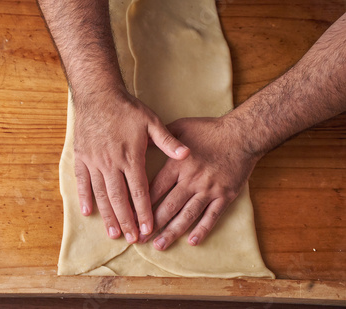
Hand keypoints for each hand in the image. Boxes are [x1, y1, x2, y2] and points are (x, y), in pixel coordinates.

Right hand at [74, 88, 189, 242]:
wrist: (98, 94)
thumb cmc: (126, 108)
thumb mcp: (150, 121)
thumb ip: (168, 141)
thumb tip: (187, 154)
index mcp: (130, 157)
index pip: (139, 191)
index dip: (144, 212)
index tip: (148, 229)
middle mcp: (111, 163)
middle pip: (120, 198)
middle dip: (127, 220)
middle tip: (131, 239)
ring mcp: (94, 161)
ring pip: (101, 194)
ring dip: (108, 215)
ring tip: (112, 233)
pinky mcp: (82, 157)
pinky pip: (82, 181)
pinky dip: (84, 197)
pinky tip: (87, 212)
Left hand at [140, 116, 259, 249]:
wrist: (242, 134)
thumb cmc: (209, 129)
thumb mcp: (180, 127)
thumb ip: (161, 137)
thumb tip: (140, 140)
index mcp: (178, 164)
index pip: (155, 188)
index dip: (142, 204)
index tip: (131, 216)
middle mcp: (191, 179)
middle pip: (168, 206)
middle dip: (152, 224)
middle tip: (140, 238)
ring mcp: (209, 189)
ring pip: (187, 215)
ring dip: (172, 232)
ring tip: (159, 245)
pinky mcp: (224, 196)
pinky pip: (211, 216)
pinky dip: (202, 230)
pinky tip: (191, 242)